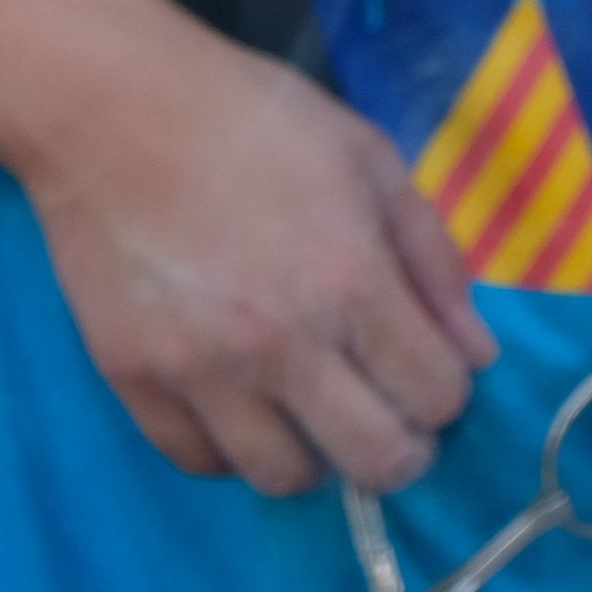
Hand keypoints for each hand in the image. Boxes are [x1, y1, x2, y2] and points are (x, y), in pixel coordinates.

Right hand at [11, 4, 493, 495]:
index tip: (436, 373)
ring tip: (318, 413)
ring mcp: (198, 372)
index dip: (450, 394)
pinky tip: (250, 406)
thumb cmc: (258, 124)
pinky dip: (236, 449)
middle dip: (402, 448)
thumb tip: (476, 355)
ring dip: (318, 456)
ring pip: (284, 478)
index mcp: (351, 281)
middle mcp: (279, 343)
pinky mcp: (131, 383)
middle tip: (392, 417)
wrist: (116, 113)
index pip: (435, 396)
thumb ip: (435, 264)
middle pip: (373, 459)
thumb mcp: (375, 166)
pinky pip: (200, 462)